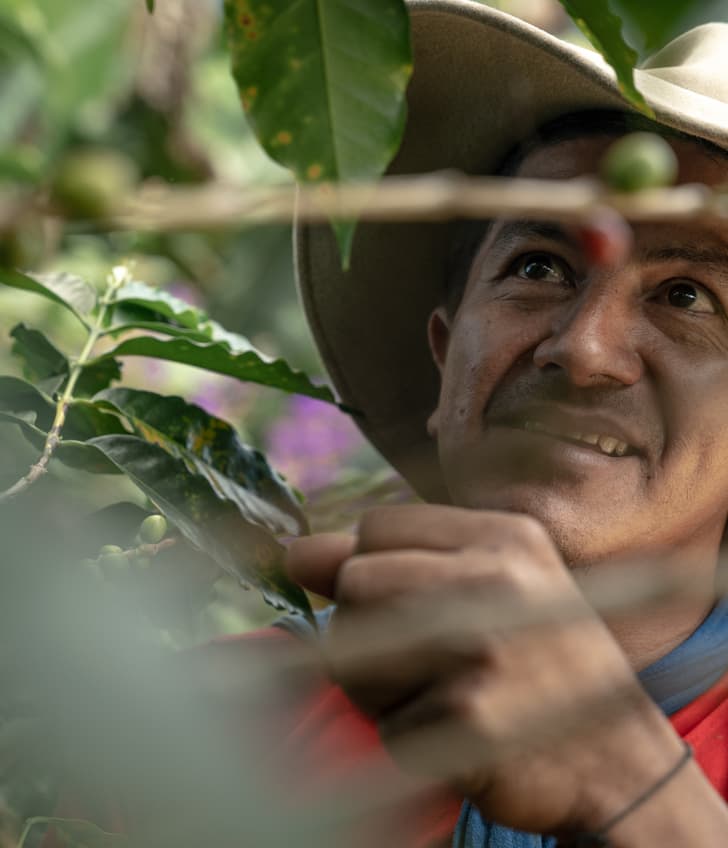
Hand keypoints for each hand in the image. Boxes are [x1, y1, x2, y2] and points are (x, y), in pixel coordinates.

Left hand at [287, 505, 683, 835]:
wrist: (617, 758)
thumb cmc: (539, 660)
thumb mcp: (485, 587)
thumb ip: (390, 561)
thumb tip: (293, 551)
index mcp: (502, 536)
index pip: (375, 526)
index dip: (375, 567)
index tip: (413, 602)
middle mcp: (496, 579)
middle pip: (355, 583)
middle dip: (366, 628)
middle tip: (421, 658)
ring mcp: (484, 648)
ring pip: (350, 653)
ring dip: (378, 687)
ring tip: (439, 693)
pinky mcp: (470, 718)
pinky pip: (383, 725)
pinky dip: (407, 738)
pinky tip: (459, 733)